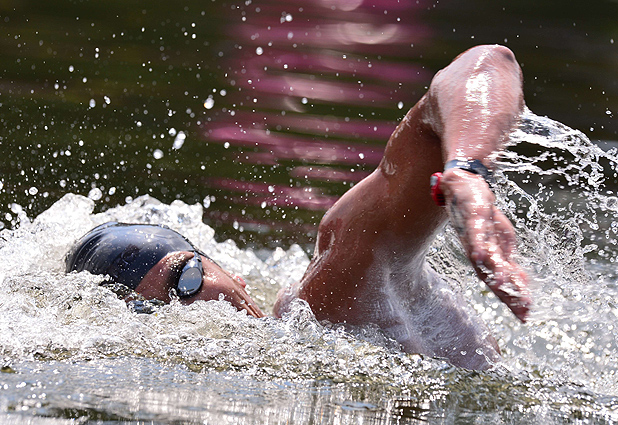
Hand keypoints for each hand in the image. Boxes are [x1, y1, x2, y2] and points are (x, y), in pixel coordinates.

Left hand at [441, 168, 530, 321]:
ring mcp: (475, 235)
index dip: (512, 299)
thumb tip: (521, 285)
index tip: (525, 317)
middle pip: (492, 276)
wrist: (464, 187)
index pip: (501, 283)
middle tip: (521, 310)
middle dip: (506, 293)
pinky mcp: (474, 217)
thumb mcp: (501, 243)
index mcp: (488, 258)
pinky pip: (475, 232)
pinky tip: (480, 255)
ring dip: (493, 272)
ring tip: (502, 287)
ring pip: (484, 257)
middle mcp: (479, 251)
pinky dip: (477, 244)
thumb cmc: (482, 218)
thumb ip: (507, 264)